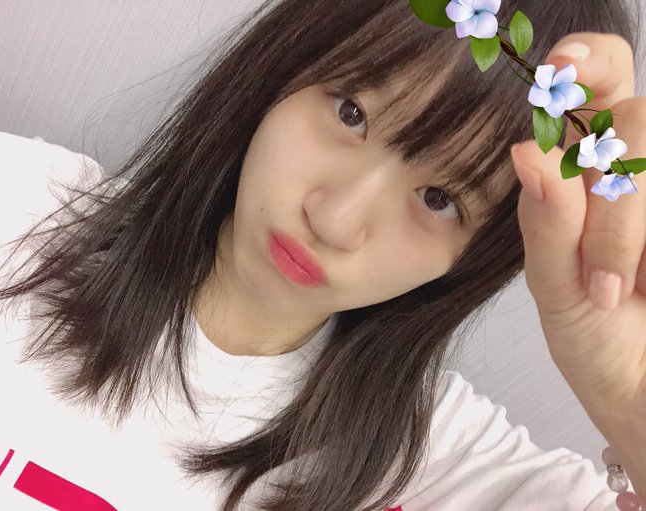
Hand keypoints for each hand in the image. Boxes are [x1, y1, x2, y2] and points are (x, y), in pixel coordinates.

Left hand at [510, 32, 645, 415]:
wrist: (641, 395)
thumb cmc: (592, 339)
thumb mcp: (556, 287)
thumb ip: (546, 223)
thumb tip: (529, 150)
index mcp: (586, 173)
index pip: (596, 85)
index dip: (589, 60)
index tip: (562, 66)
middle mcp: (635, 171)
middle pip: (641, 119)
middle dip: (619, 195)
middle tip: (599, 277)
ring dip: (632, 223)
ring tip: (612, 293)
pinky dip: (644, 242)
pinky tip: (644, 288)